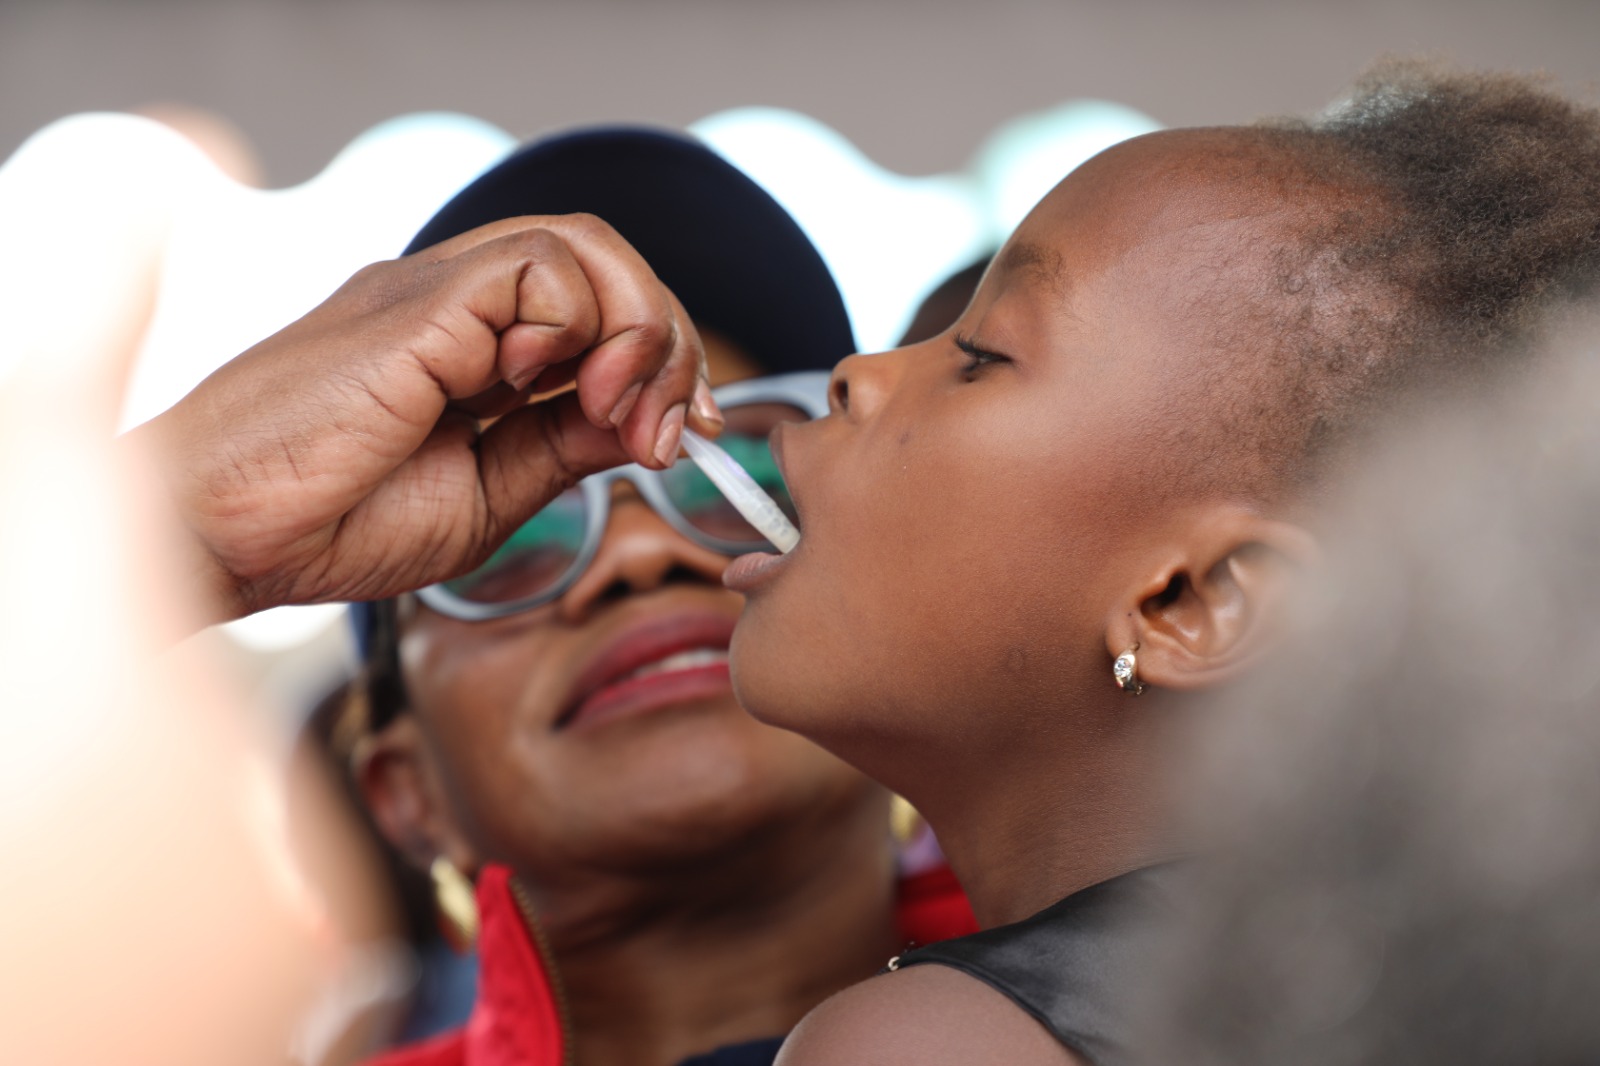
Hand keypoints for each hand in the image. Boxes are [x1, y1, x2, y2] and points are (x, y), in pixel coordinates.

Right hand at [131, 214, 723, 624]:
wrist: (222, 536)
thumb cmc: (330, 524)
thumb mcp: (486, 495)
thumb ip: (561, 450)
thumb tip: (646, 425)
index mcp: (472, 348)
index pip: (598, 303)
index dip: (663, 356)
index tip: (684, 433)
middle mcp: (457, 305)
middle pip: (603, 260)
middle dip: (668, 338)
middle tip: (672, 426)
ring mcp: (434, 295)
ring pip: (581, 245)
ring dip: (636, 327)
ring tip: (619, 412)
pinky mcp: (416, 303)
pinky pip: (535, 265)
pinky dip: (576, 324)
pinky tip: (544, 391)